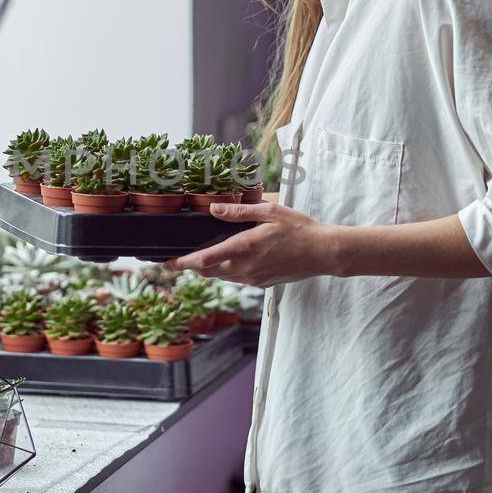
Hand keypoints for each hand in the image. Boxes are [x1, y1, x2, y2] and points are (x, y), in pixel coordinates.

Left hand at [163, 201, 340, 286]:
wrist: (323, 253)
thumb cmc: (299, 229)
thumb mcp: (269, 212)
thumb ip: (239, 211)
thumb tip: (214, 209)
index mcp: (244, 248)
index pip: (206, 259)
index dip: (184, 262)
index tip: (168, 263)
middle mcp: (246, 267)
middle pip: (208, 272)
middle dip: (191, 267)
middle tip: (175, 262)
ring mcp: (254, 278)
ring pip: (222, 277)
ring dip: (208, 270)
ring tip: (197, 261)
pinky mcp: (261, 283)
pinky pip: (237, 279)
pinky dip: (226, 272)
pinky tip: (227, 262)